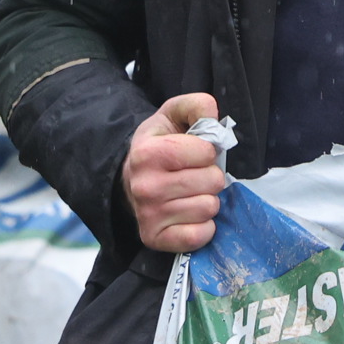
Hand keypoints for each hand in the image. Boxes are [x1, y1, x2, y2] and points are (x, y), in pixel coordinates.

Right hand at [124, 91, 229, 253]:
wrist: (130, 177)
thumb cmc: (159, 144)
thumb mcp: (173, 115)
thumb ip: (196, 106)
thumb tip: (213, 116)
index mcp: (148, 153)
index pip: (207, 151)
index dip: (208, 150)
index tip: (195, 152)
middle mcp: (145, 186)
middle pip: (212, 181)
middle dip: (210, 176)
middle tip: (194, 174)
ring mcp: (149, 215)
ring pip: (209, 208)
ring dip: (206, 200)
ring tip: (190, 193)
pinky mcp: (154, 238)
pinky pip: (199, 236)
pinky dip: (202, 227)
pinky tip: (189, 215)